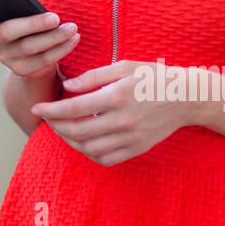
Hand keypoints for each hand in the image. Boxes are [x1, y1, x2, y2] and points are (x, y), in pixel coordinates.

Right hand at [0, 0, 78, 79]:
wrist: (34, 54)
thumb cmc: (28, 19)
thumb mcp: (27, 4)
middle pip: (8, 31)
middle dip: (34, 24)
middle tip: (55, 17)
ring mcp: (5, 57)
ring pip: (29, 48)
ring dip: (54, 37)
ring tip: (71, 28)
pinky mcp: (21, 71)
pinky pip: (42, 61)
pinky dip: (61, 49)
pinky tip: (73, 39)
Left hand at [29, 60, 195, 166]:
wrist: (186, 98)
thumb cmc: (152, 77)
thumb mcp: (123, 67)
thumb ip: (93, 77)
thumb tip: (67, 86)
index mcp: (117, 96)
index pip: (74, 109)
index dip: (51, 110)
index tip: (38, 108)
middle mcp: (123, 120)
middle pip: (78, 131)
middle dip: (56, 126)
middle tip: (47, 118)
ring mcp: (131, 138)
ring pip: (89, 149)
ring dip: (70, 141)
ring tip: (62, 129)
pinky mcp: (137, 148)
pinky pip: (106, 159)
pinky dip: (89, 153)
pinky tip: (82, 142)